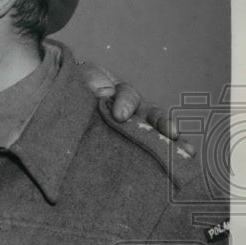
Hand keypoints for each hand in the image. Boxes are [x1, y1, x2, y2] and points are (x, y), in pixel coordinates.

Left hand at [79, 60, 195, 155]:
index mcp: (115, 93)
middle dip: (162, 123)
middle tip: (171, 133)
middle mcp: (130, 111)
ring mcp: (131, 130)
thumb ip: (88, 80)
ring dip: (172, 142)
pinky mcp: (127, 149)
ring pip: (157, 134)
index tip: (120, 115)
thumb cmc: (70, 93)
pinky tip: (182, 164)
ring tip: (188, 151)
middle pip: (151, 114)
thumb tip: (104, 92)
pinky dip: (167, 157)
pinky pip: (150, 153)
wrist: (58, 108)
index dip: (125, 103)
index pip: (126, 94)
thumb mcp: (76, 80)